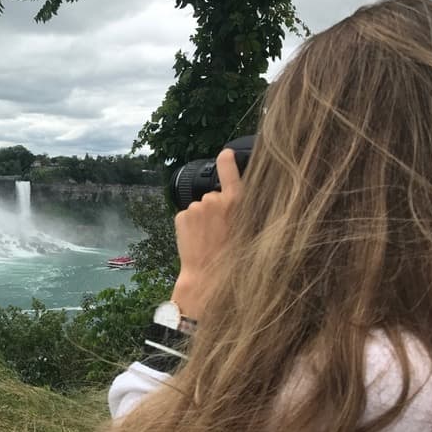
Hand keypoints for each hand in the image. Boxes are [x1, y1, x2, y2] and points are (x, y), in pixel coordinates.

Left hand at [171, 149, 242, 319]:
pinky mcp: (181, 216)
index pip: (230, 173)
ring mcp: (195, 207)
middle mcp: (214, 199)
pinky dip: (190, 225)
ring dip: (203, 219)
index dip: (227, 161)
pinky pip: (187, 216)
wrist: (207, 277)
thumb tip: (236, 203)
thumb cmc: (234, 260)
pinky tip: (197, 240)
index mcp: (236, 202)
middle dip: (216, 209)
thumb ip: (244, 213)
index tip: (226, 153)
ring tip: (209, 240)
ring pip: (200, 208)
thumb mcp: (250, 233)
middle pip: (214, 197)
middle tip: (221, 232)